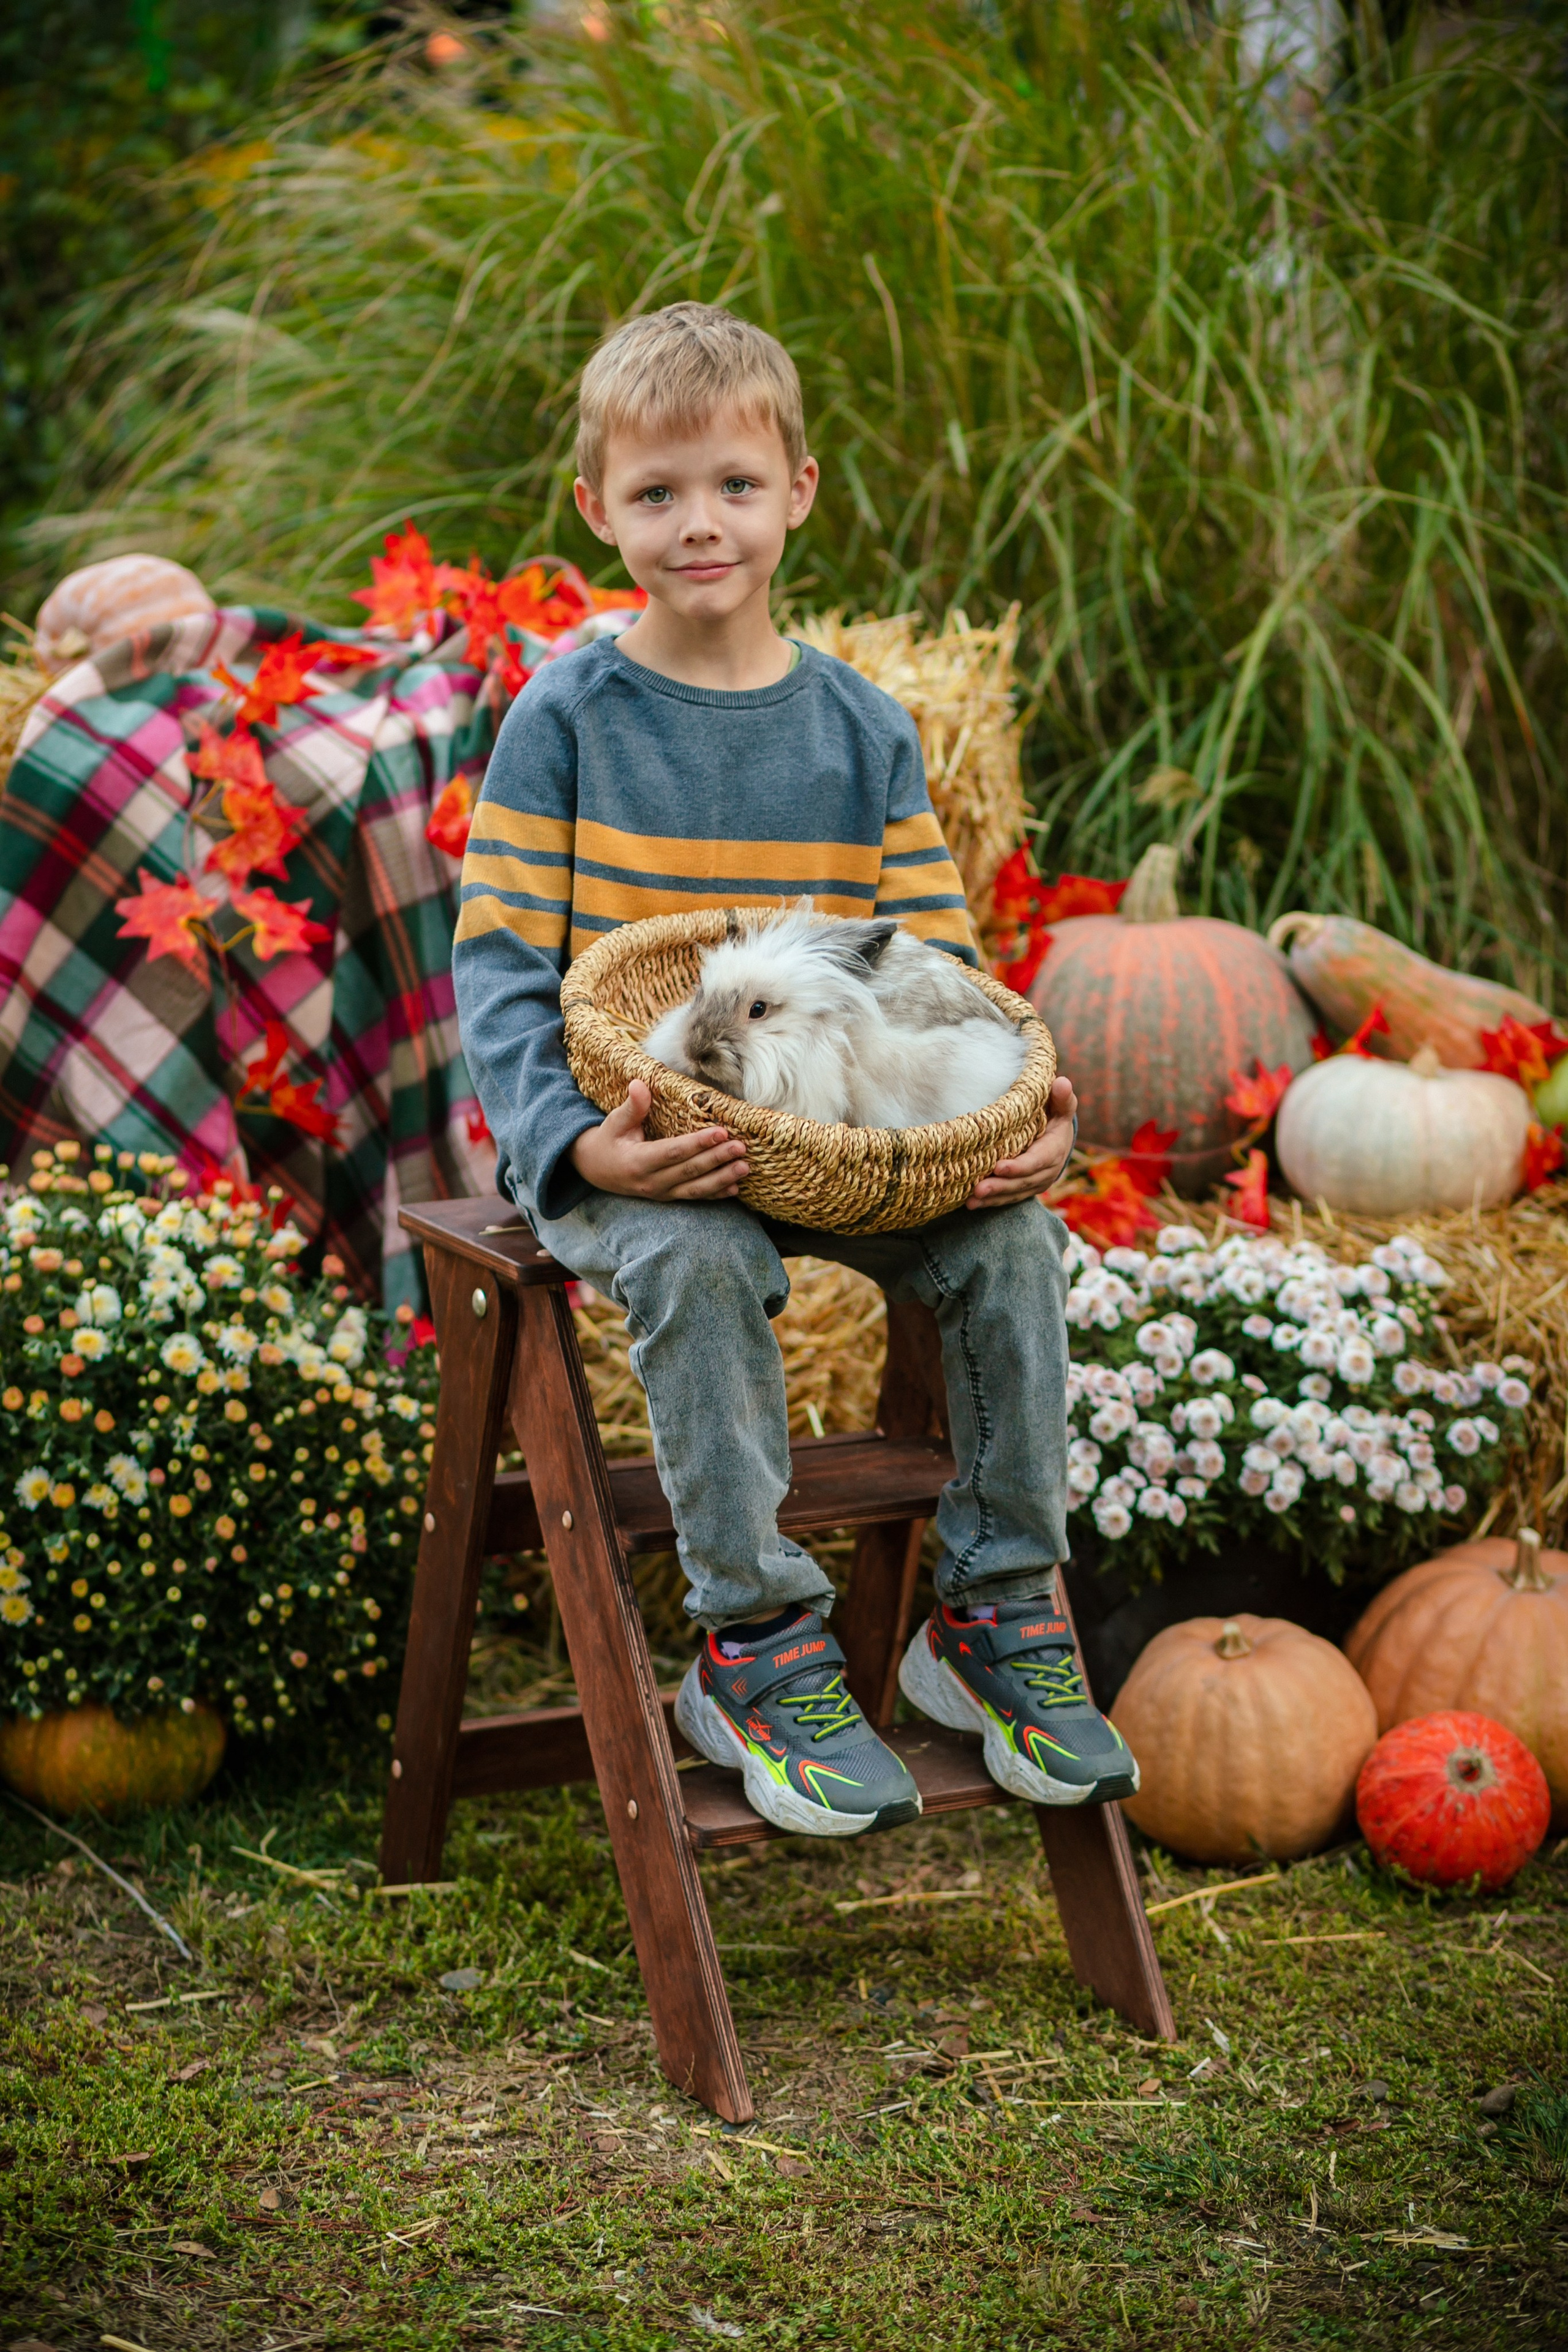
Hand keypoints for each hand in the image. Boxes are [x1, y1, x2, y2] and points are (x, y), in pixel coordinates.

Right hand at [570, 1079, 750, 1201]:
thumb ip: (632, 1106)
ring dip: (722, 1179)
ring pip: (695, 1189)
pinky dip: (715, 1194)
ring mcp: (661, 1193)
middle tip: (740, 1147)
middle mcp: (651, 1182)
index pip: (673, 1152)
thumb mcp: (615, 1122)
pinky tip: (734, 1188)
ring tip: (744, 1168)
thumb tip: (639, 1084)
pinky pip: (694, 1197)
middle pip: (689, 1171)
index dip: (697, 1143)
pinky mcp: (668, 1197)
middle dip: (717, 1159)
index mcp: (638, 1161)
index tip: (721, 1132)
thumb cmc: (609, 1140)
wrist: (596, 1170)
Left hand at [965, 1072, 1078, 1209]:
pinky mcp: (1024, 1189)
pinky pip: (1008, 1198)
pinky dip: (991, 1202)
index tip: (999, 1167)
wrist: (1060, 1138)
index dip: (1020, 1166)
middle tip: (978, 1189)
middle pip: (1022, 1182)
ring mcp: (1036, 1183)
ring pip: (1014, 1193)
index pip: (1037, 1160)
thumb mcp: (1061, 1106)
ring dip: (993, 1198)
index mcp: (1054, 1149)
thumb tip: (1062, 1082)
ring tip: (971, 1201)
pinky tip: (972, 1204)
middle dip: (1000, 1186)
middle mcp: (1047, 1171)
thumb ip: (1062, 1097)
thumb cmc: (1056, 1116)